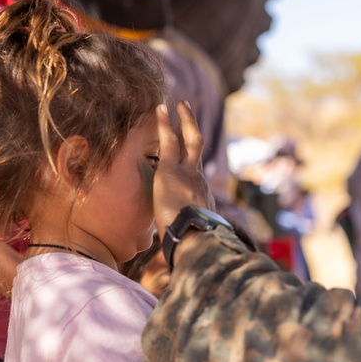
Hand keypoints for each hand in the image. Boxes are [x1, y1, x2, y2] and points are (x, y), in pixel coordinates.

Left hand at [153, 101, 214, 242]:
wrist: (195, 239)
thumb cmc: (193, 245)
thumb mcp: (191, 241)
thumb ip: (186, 240)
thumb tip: (180, 258)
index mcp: (201, 197)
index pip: (195, 174)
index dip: (191, 163)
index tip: (188, 156)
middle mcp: (199, 180)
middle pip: (198, 148)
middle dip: (193, 130)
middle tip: (188, 113)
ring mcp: (188, 173)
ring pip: (190, 140)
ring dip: (184, 120)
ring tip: (178, 103)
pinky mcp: (171, 171)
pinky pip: (168, 141)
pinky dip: (163, 124)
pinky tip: (158, 109)